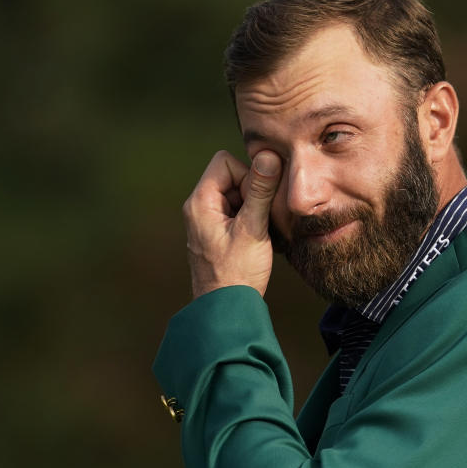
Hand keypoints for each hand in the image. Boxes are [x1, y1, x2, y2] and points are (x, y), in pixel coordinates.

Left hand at [183, 149, 282, 298]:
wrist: (226, 311)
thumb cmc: (237, 275)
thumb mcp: (253, 229)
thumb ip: (260, 191)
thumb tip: (269, 156)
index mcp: (200, 203)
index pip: (224, 162)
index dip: (247, 175)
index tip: (256, 202)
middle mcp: (198, 207)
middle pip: (230, 176)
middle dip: (251, 191)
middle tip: (258, 219)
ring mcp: (206, 220)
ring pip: (236, 194)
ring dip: (253, 207)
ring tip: (258, 232)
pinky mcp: (216, 232)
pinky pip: (236, 210)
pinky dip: (250, 218)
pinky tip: (256, 238)